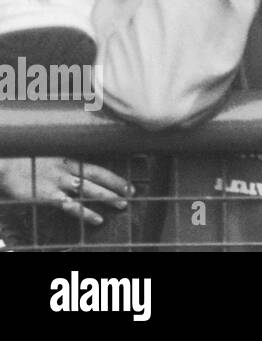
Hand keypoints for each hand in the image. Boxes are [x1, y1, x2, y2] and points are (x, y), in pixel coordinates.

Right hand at [0, 157, 131, 226]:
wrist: (4, 163)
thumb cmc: (24, 162)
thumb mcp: (46, 159)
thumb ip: (61, 165)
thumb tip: (76, 173)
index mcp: (67, 161)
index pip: (97, 168)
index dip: (114, 177)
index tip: (129, 184)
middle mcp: (66, 170)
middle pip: (98, 177)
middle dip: (117, 185)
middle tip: (133, 193)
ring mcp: (58, 183)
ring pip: (89, 190)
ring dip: (108, 197)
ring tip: (122, 205)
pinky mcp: (47, 195)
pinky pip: (71, 206)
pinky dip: (86, 213)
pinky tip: (97, 220)